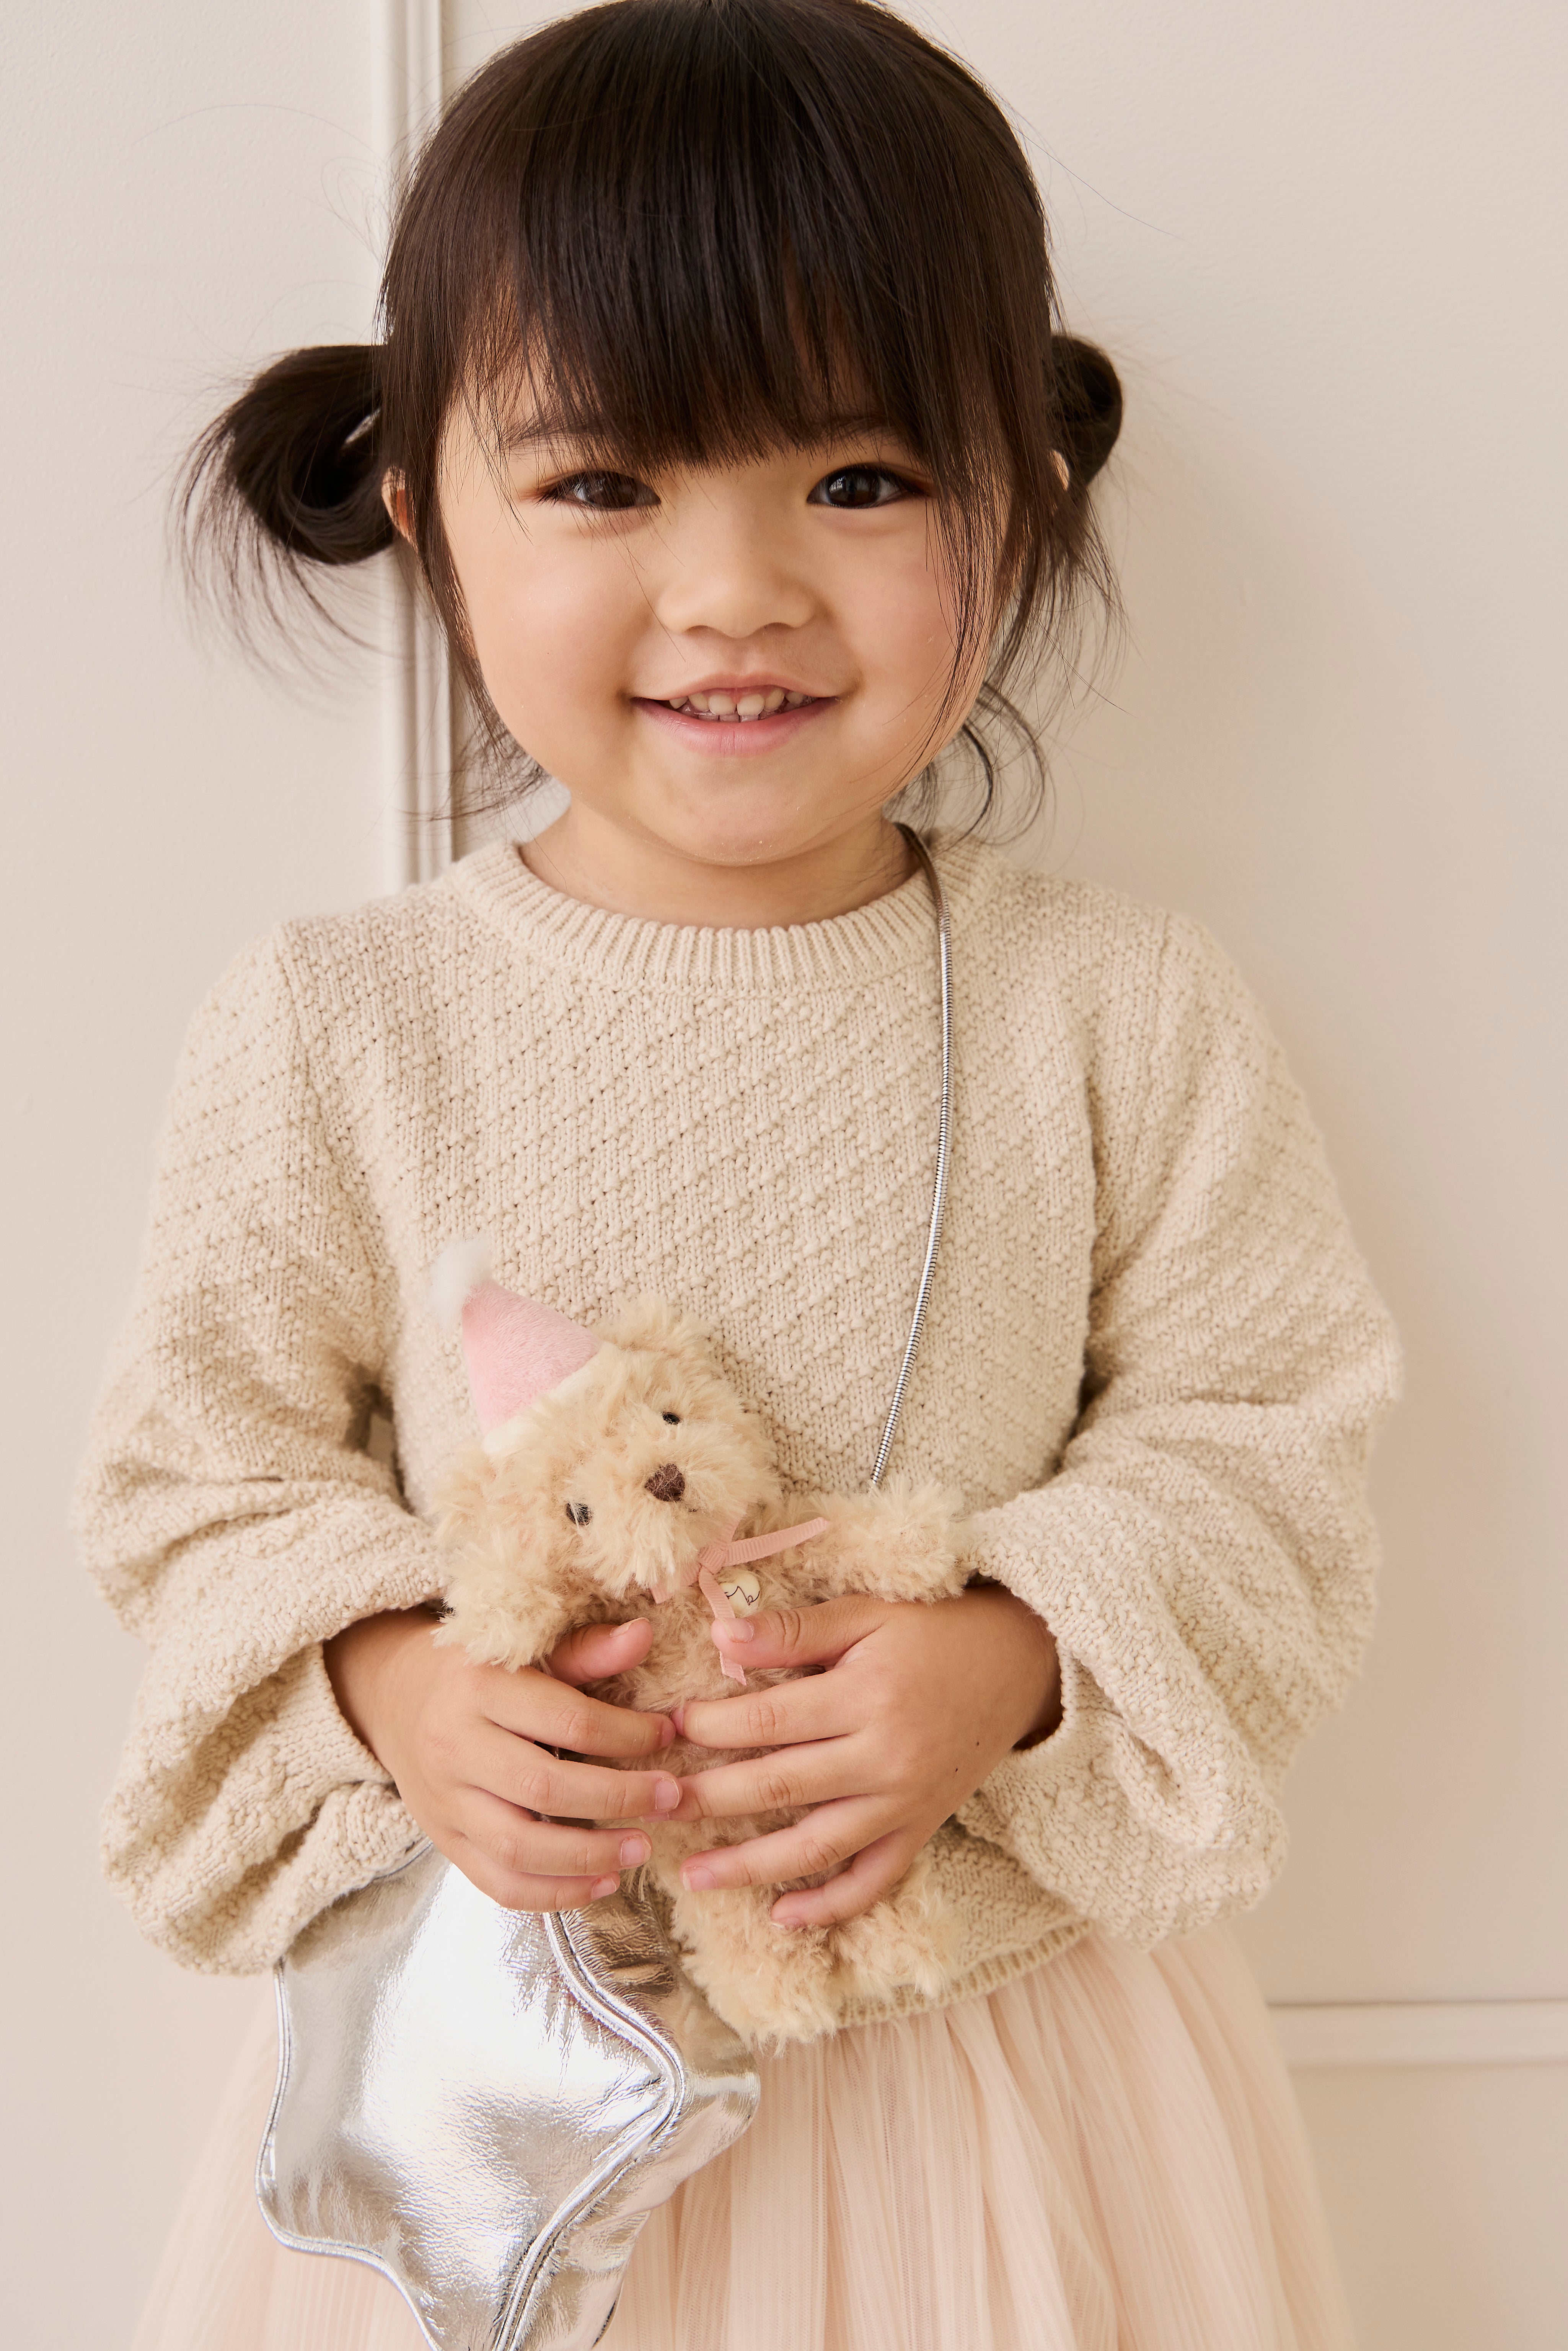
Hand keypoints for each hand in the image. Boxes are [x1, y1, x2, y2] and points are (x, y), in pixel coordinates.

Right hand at [324, 1609, 681, 1910]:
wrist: (399, 1701)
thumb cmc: (479, 1673)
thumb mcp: (525, 1652)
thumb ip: (586, 1651)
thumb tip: (644, 1635)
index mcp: (479, 1688)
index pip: (566, 1720)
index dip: (626, 1733)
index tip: (667, 1735)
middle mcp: (455, 1747)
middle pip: (544, 1789)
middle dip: (618, 1798)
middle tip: (671, 1797)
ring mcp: (445, 1803)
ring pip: (518, 1848)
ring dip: (589, 1857)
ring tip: (641, 1848)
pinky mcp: (445, 1842)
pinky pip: (499, 1884)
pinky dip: (554, 1894)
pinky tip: (601, 1883)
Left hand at [667, 1583, 1059, 1928]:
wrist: (1018, 1664)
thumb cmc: (932, 1632)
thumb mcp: (866, 1614)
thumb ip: (795, 1630)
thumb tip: (722, 1636)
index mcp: (865, 1695)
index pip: (769, 1720)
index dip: (711, 1727)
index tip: (668, 1727)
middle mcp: (883, 1757)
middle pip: (780, 1786)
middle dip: (709, 1798)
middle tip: (654, 1805)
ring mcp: (903, 1801)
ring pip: (816, 1846)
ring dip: (750, 1867)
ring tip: (692, 1877)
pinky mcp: (921, 1828)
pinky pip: (873, 1880)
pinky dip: (830, 1904)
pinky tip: (782, 1916)